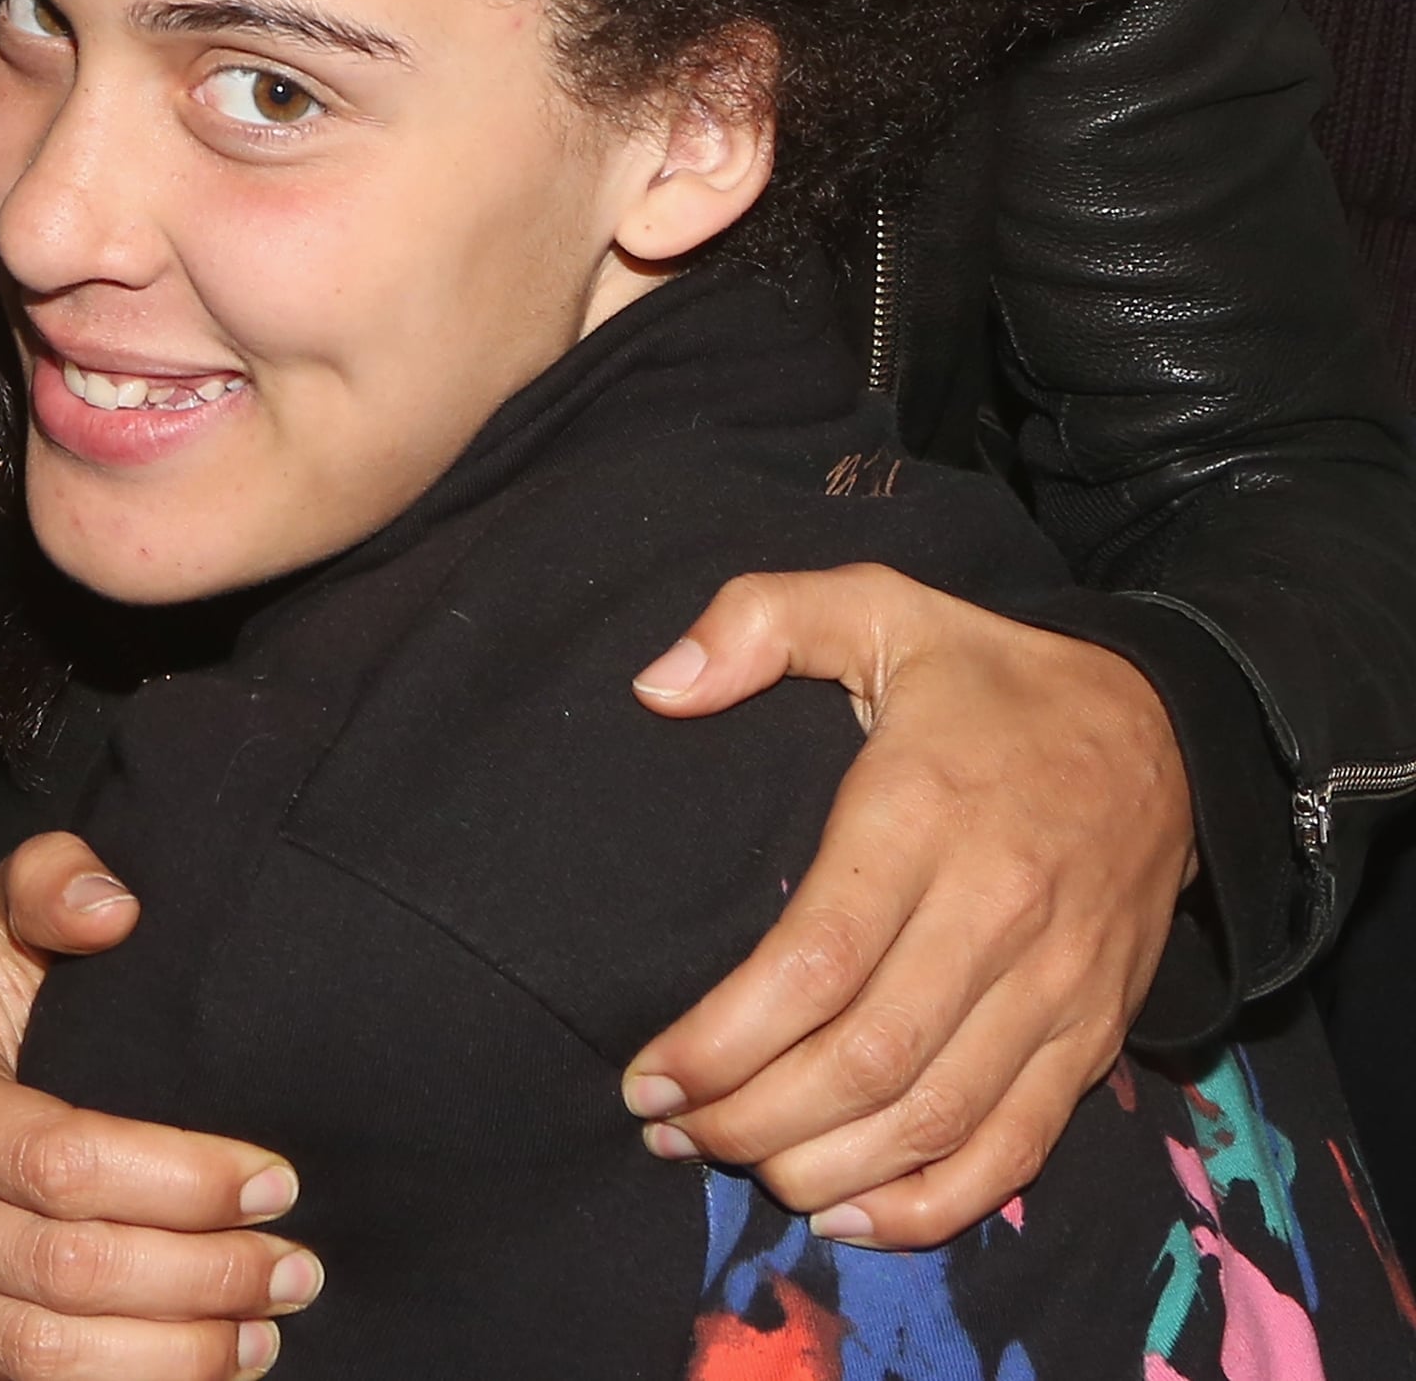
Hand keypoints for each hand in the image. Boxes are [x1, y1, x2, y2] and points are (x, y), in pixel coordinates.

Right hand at [0, 831, 321, 1377]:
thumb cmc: (10, 1007)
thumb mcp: (20, 919)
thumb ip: (55, 879)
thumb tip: (114, 907)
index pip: (61, 1158)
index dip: (181, 1180)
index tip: (277, 1179)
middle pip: (65, 1271)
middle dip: (201, 1278)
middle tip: (296, 1268)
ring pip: (43, 1359)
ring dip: (173, 1358)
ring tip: (265, 1331)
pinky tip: (194, 1380)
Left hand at [623, 566, 1194, 1248]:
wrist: (1171, 731)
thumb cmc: (992, 679)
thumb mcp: (879, 608)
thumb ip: (760, 620)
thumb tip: (657, 687)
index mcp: (926, 810)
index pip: (816, 962)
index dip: (722, 1040)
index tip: (648, 1077)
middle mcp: (997, 910)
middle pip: (863, 1060)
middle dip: (748, 1119)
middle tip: (670, 1133)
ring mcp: (1056, 986)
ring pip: (930, 1119)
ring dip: (820, 1167)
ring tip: (736, 1165)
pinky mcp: (1094, 1037)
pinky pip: (1013, 1151)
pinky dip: (928, 1204)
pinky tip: (846, 1212)